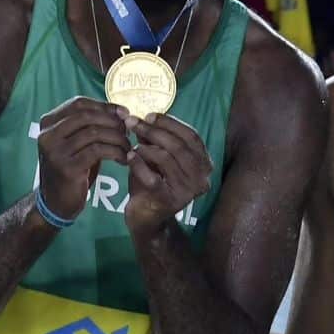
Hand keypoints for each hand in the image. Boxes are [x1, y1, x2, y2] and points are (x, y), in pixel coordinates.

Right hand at [36, 96, 131, 221]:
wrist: (56, 202)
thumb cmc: (72, 168)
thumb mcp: (76, 142)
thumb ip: (91, 126)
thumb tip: (121, 112)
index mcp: (48, 123)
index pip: (79, 103)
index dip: (105, 106)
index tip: (124, 113)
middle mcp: (48, 134)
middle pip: (87, 115)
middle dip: (112, 121)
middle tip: (128, 131)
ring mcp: (55, 151)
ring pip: (94, 133)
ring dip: (117, 138)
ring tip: (128, 147)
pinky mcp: (66, 168)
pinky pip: (98, 151)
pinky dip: (116, 152)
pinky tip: (124, 159)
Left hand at [123, 114, 212, 236]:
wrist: (147, 217)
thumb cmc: (154, 184)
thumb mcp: (156, 158)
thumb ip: (154, 139)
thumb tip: (142, 117)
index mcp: (204, 164)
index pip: (192, 136)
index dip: (170, 123)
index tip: (149, 115)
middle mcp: (201, 178)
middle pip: (179, 146)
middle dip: (154, 131)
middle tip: (133, 123)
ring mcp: (187, 191)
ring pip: (167, 159)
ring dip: (146, 147)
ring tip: (131, 143)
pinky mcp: (169, 201)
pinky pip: (153, 177)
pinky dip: (139, 164)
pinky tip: (129, 157)